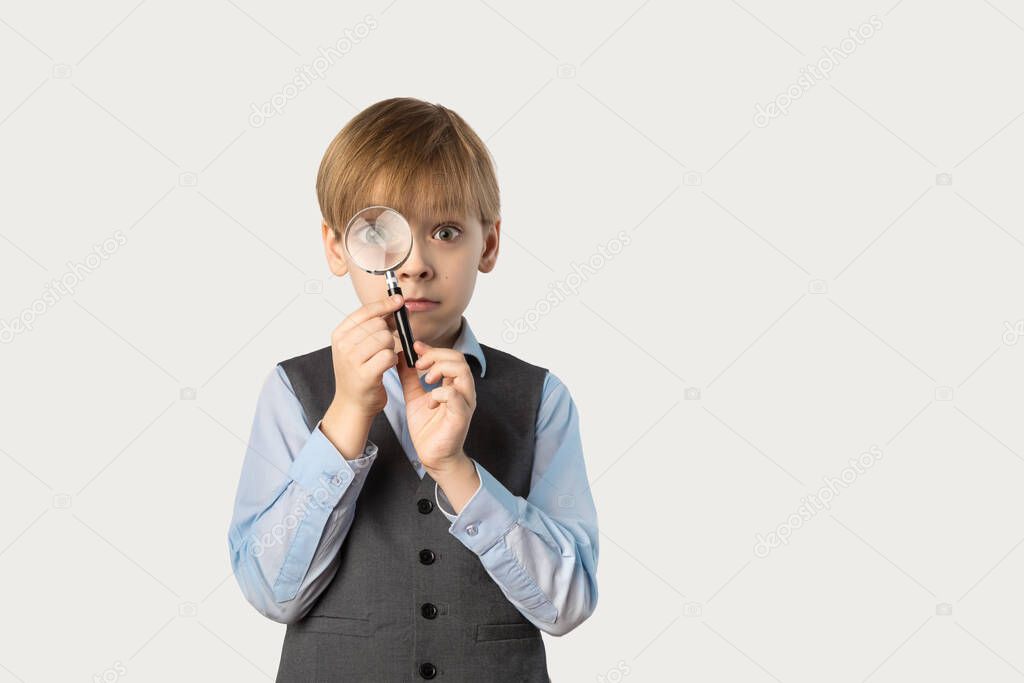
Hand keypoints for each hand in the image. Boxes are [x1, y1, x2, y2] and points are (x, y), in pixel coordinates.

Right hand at [327, 293, 406, 417]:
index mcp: (339, 334)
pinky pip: (389, 356)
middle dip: (388, 334)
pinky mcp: (365, 374)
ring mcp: (352, 360)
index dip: (384, 304)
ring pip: (385, 339)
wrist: (352, 404)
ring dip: (390, 348)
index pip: (365, 311)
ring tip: (381, 359)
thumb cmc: (358, 373)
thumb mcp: (359, 346)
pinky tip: (385, 367)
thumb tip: (395, 306)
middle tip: (383, 348)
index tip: (398, 301)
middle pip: (379, 324)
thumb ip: (375, 326)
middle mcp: (343, 345)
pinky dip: (393, 360)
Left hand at [396, 339, 476, 471]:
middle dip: (436, 356)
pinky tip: (429, 402)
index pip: (450, 357)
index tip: (415, 347)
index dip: (432, 349)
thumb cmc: (428, 429)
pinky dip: (439, 393)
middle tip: (418, 366)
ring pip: (462, 372)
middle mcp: (463, 391)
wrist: (432, 456)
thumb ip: (409, 379)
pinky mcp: (461, 416)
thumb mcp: (414, 398)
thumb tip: (401, 359)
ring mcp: (464, 403)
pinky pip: (455, 396)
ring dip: (440, 370)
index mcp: (454, 385)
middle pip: (458, 359)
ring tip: (425, 380)